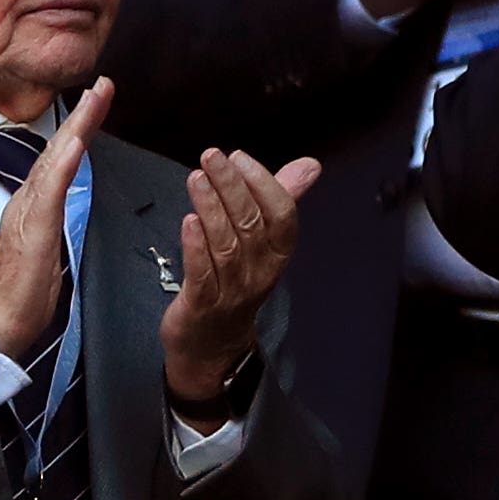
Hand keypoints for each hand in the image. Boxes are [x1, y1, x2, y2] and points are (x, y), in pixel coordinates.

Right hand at [0, 78, 112, 355]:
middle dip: (82, 115)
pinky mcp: (32, 227)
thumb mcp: (45, 254)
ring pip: (56, 159)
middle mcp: (28, 202)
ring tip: (96, 98)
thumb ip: (51, 228)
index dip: (80, 130)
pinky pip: (51, 187)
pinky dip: (63, 160)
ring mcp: (29, 212)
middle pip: (59, 149)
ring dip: (77, 126)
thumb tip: (62, 215)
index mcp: (34, 208)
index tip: (98, 103)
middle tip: (104, 84)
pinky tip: (76, 140)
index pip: (61, 161)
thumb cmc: (20, 296)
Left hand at [159, 149, 321, 425]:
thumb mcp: (262, 242)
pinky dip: (196, 246)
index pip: (282, 215)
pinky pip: (202, 273)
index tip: (239, 156)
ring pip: (226, 245)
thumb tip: (310, 164)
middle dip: (232, 187)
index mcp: (277, 253)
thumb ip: (282, 199)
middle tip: (212, 156)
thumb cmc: (235, 281)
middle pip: (251, 224)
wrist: (211, 344)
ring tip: (196, 178)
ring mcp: (232, 289)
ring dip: (210, 208)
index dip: (264, 184)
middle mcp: (260, 271)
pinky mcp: (202, 304)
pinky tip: (188, 221)